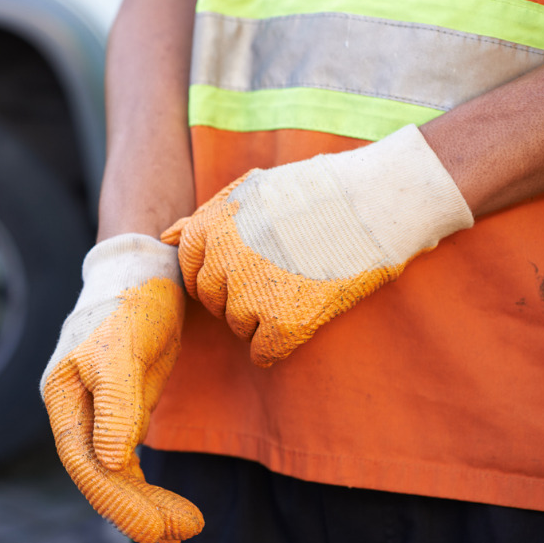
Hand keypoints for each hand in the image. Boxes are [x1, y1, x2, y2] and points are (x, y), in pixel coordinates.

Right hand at [41, 234, 202, 542]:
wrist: (146, 271)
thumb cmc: (130, 302)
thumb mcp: (124, 348)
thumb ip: (117, 405)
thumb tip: (112, 462)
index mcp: (62, 395)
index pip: (84, 461)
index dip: (117, 499)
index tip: (156, 526)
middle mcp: (75, 410)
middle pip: (100, 474)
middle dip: (137, 509)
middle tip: (180, 536)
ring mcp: (97, 413)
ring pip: (116, 473)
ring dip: (146, 505)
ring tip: (184, 533)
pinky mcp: (122, 411)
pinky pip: (129, 462)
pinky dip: (147, 488)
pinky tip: (170, 513)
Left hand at [162, 125, 473, 366]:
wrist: (378, 201)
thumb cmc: (319, 191)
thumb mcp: (252, 189)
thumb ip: (205, 216)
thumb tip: (165, 236)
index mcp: (210, 228)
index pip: (192, 270)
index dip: (219, 274)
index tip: (247, 269)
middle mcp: (222, 262)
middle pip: (213, 301)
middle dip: (237, 297)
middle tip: (278, 281)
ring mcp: (251, 294)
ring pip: (238, 327)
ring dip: (261, 319)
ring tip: (298, 291)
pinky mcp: (284, 324)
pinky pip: (263, 353)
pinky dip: (278, 346)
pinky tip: (301, 323)